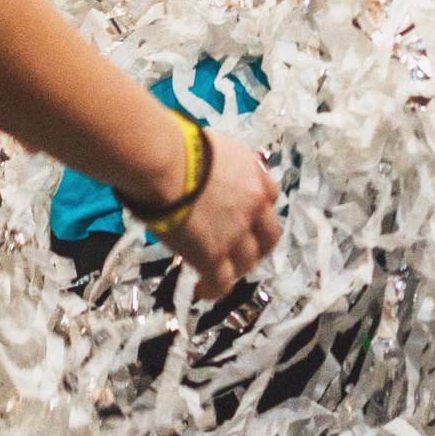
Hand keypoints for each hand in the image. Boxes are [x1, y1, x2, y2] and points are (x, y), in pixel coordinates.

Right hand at [155, 135, 282, 298]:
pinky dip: (214, 289)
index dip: (257, 213)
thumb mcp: (214, 147)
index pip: (270, 199)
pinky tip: (203, 290)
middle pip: (268, 237)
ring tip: (216, 272)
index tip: (244, 220)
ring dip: (234, 268)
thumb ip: (220, 167)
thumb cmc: (177, 145)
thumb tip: (203, 177)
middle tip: (236, 252)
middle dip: (255, 247)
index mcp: (254, 174)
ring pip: (247, 262)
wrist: (164, 163)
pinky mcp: (213, 256)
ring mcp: (236, 233)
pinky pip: (221, 282)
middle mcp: (253, 205)